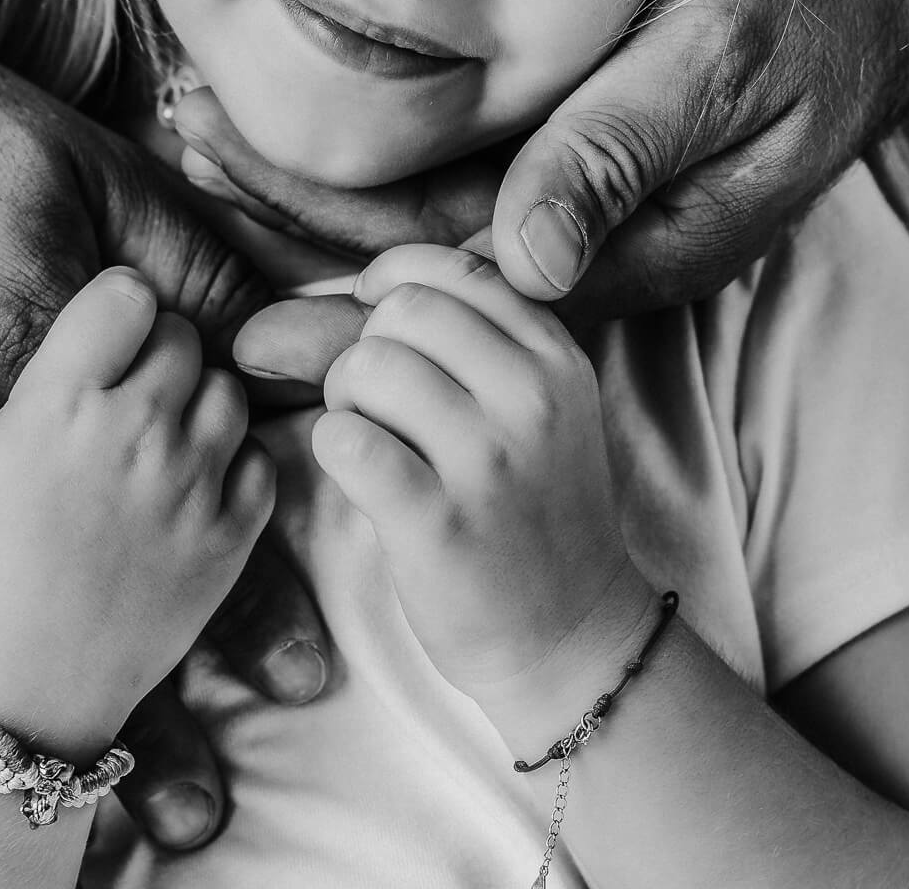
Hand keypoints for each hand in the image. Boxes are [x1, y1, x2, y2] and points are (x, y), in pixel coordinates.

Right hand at [0, 272, 274, 762]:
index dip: (113, 307)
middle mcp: (136, 434)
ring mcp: (190, 487)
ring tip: (150, 440)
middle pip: (181, 336)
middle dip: (152, 351)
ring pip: (226, 390)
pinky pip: (259, 458)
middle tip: (116, 396)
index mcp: (61, 405)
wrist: (17, 699)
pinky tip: (186, 485)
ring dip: (196, 401)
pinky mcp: (230, 539)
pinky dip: (233, 462)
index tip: (95, 340)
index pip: (129, 294)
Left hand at [192, 0, 908, 395]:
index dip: (314, 218)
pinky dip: (374, 141)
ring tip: (199, 116)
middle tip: (171, 128)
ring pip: (421, 219)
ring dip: (313, 173)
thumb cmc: (820, 2)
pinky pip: (457, 176)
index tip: (211, 156)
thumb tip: (523, 262)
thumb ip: (627, 151)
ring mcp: (586, 205)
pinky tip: (299, 104)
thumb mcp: (727, 62)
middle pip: (404, 255)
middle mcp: (592, 241)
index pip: (434, 258)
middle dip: (282, 201)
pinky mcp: (585, 161)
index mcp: (626, 241)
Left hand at [313, 243, 647, 724]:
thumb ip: (486, 338)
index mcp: (556, 359)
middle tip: (374, 398)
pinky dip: (333, 447)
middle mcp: (530, 399)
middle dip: (368, 344)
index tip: (377, 310)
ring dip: (345, 398)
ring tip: (370, 437)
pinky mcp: (437, 523)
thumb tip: (382, 283)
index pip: (457, 268)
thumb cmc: (537, 510)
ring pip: (368, 367)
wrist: (575, 639)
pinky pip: (346, 440)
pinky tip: (358, 471)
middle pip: (404, 311)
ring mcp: (486, 462)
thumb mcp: (547, 405)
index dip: (396, 277)